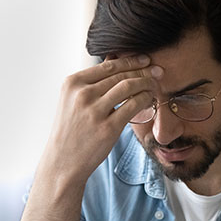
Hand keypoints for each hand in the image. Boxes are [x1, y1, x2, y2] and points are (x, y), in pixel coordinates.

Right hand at [39, 55, 162, 185]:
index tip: (145, 59)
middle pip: (120, 75)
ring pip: (129, 87)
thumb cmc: (71, 131)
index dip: (130, 61)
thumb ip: (91, 85)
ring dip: (146, 83)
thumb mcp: (72, 101)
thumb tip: (117, 65)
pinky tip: (150, 99)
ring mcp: (95, 111)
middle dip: (143, 71)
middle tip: (157, 71)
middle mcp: (82, 94)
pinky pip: (133, 106)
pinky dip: (145, 99)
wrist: (63, 161)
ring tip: (155, 85)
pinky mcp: (108, 128)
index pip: (108, 65)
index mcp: (73, 83)